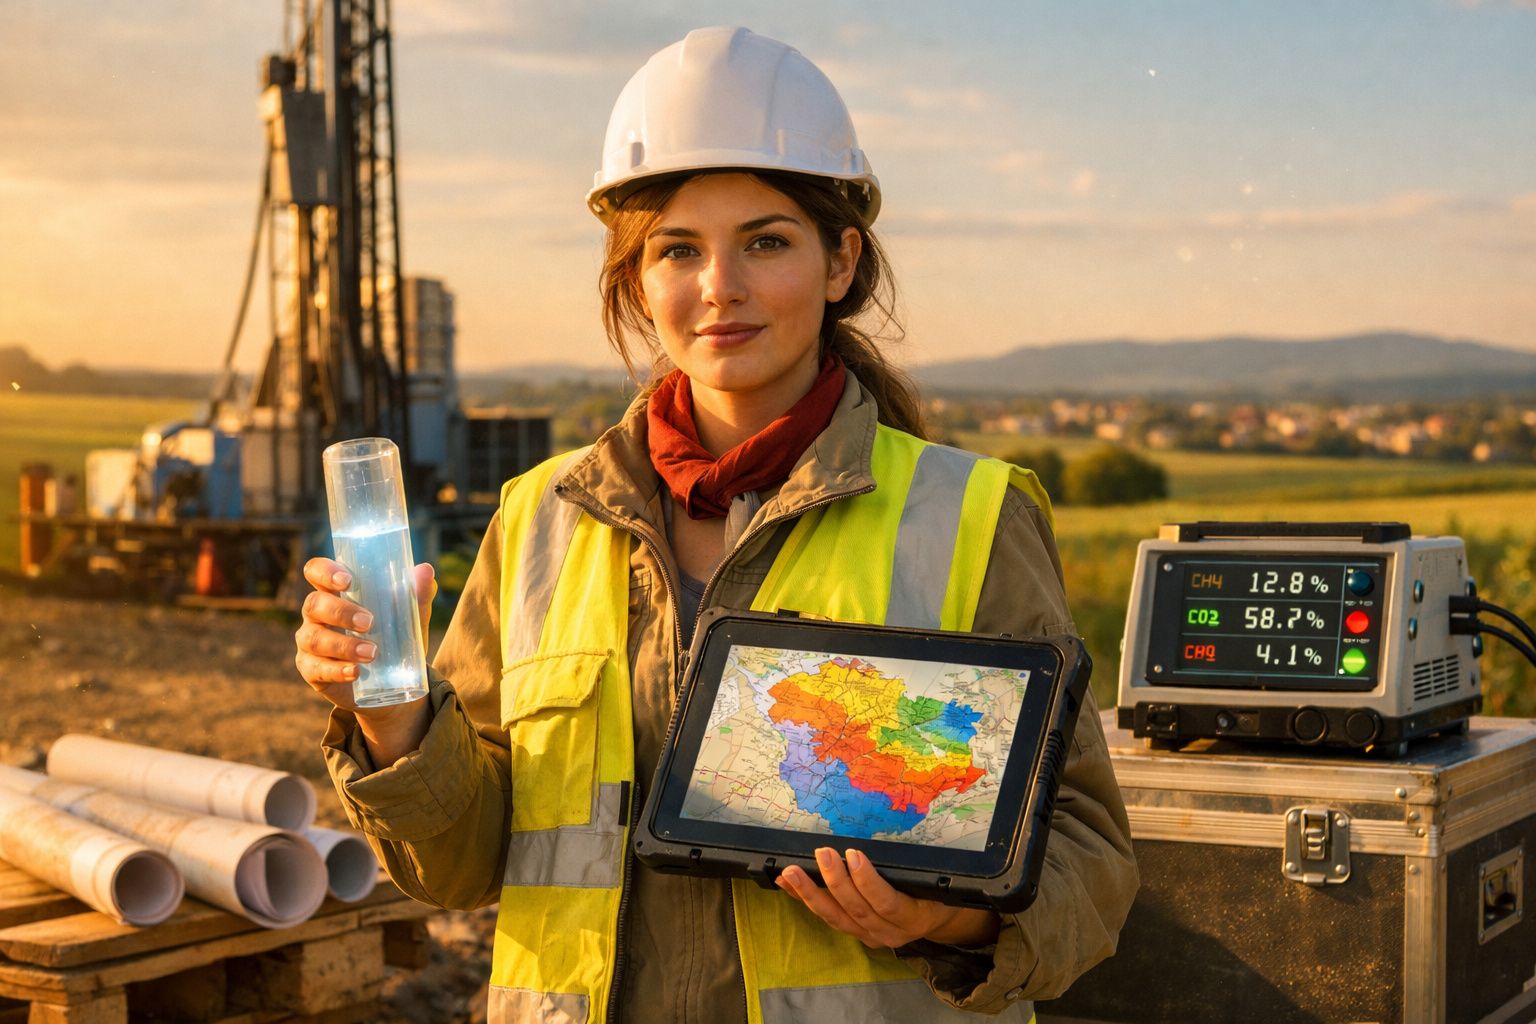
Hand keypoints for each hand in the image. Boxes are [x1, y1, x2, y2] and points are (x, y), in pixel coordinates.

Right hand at [293, 556, 435, 711]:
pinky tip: (355, 672)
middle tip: (369, 622)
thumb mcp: (409, 617)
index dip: (324, 572)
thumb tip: (426, 570)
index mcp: (334, 592)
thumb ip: (416, 595)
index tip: (347, 580)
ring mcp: (310, 643)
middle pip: (314, 604)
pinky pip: (315, 669)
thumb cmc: (393, 637)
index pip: (316, 571)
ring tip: (372, 653)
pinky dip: (336, 670)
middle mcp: (317, 614)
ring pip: (314, 638)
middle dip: (340, 612)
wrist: (393, 682)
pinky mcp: (312, 670)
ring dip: (343, 645)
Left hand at [775, 847, 1000, 948]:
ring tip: (791, 873)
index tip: (853, 854)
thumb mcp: (934, 879)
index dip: (868, 881)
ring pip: (836, 918)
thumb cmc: (937, 889)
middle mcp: (890, 934)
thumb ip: (911, 867)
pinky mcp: (856, 934)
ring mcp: (870, 937)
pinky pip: (828, 918)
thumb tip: (885, 831)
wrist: (940, 918)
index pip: (887, 903)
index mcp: (913, 918)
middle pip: (857, 910)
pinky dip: (806, 900)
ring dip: (810, 894)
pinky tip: (788, 884)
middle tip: (821, 853)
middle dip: (835, 882)